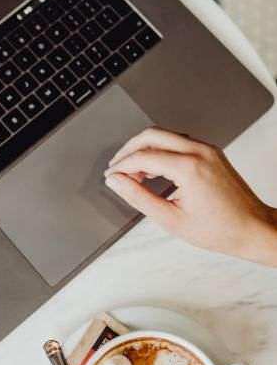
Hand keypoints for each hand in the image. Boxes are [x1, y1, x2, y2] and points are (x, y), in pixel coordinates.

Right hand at [104, 127, 276, 266]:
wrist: (253, 229)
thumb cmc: (220, 230)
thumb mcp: (171, 220)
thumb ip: (139, 197)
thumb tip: (117, 182)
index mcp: (189, 167)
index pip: (143, 156)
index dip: (121, 166)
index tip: (111, 176)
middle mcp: (198, 151)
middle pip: (150, 135)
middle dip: (129, 150)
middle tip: (118, 168)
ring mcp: (206, 149)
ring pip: (164, 135)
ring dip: (145, 149)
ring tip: (135, 173)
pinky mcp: (210, 152)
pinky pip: (178, 141)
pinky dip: (160, 150)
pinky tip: (154, 169)